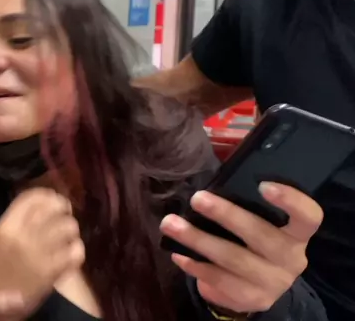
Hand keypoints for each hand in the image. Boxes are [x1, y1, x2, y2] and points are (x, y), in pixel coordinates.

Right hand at [0, 188, 85, 314]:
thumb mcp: (0, 239)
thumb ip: (18, 222)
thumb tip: (44, 204)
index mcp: (6, 226)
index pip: (32, 197)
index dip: (48, 195)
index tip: (54, 200)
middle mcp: (21, 236)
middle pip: (53, 208)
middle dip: (64, 209)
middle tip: (65, 215)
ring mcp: (37, 254)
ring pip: (68, 227)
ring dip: (72, 230)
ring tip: (68, 238)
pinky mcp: (50, 273)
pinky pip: (76, 252)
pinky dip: (78, 250)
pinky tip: (72, 254)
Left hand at [160, 182, 322, 314]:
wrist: (259, 288)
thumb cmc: (255, 243)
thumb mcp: (262, 225)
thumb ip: (248, 205)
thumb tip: (213, 179)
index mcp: (297, 234)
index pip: (309, 217)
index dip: (291, 201)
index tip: (263, 185)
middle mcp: (291, 259)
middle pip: (260, 235)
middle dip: (226, 215)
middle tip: (196, 198)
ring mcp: (272, 282)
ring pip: (233, 259)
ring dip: (197, 239)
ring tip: (170, 224)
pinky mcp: (251, 298)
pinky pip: (219, 280)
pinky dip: (195, 265)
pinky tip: (178, 254)